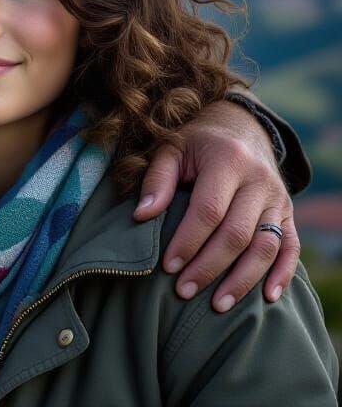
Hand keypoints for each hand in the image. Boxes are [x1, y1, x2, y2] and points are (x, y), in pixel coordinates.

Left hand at [133, 99, 297, 310]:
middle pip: (236, 233)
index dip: (188, 241)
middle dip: (209, 267)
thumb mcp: (172, 148)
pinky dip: (282, 275)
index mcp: (228, 159)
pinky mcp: (288, 213)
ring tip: (217, 305)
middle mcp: (258, 180)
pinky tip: (268, 299)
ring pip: (265, 246)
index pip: (208, 210)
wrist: (240, 128)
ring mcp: (278, 198)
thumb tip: (141, 215)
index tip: (167, 266)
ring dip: (243, 280)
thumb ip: (157, 179)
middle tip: (183, 291)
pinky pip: (290, 248)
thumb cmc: (196, 143)